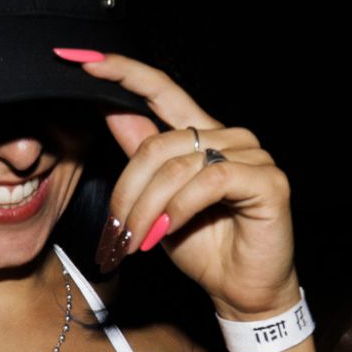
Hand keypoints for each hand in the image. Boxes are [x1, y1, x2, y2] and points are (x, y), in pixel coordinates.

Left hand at [67, 51, 297, 318]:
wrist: (241, 290)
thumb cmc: (202, 246)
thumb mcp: (157, 200)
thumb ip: (140, 156)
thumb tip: (110, 110)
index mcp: (202, 134)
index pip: (161, 89)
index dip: (124, 72)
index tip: (83, 61)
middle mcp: (228, 136)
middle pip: (158, 144)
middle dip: (128, 192)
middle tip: (117, 233)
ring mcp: (252, 155)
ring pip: (178, 165)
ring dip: (149, 208)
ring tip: (138, 240)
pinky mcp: (268, 180)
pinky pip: (209, 181)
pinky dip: (180, 209)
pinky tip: (168, 231)